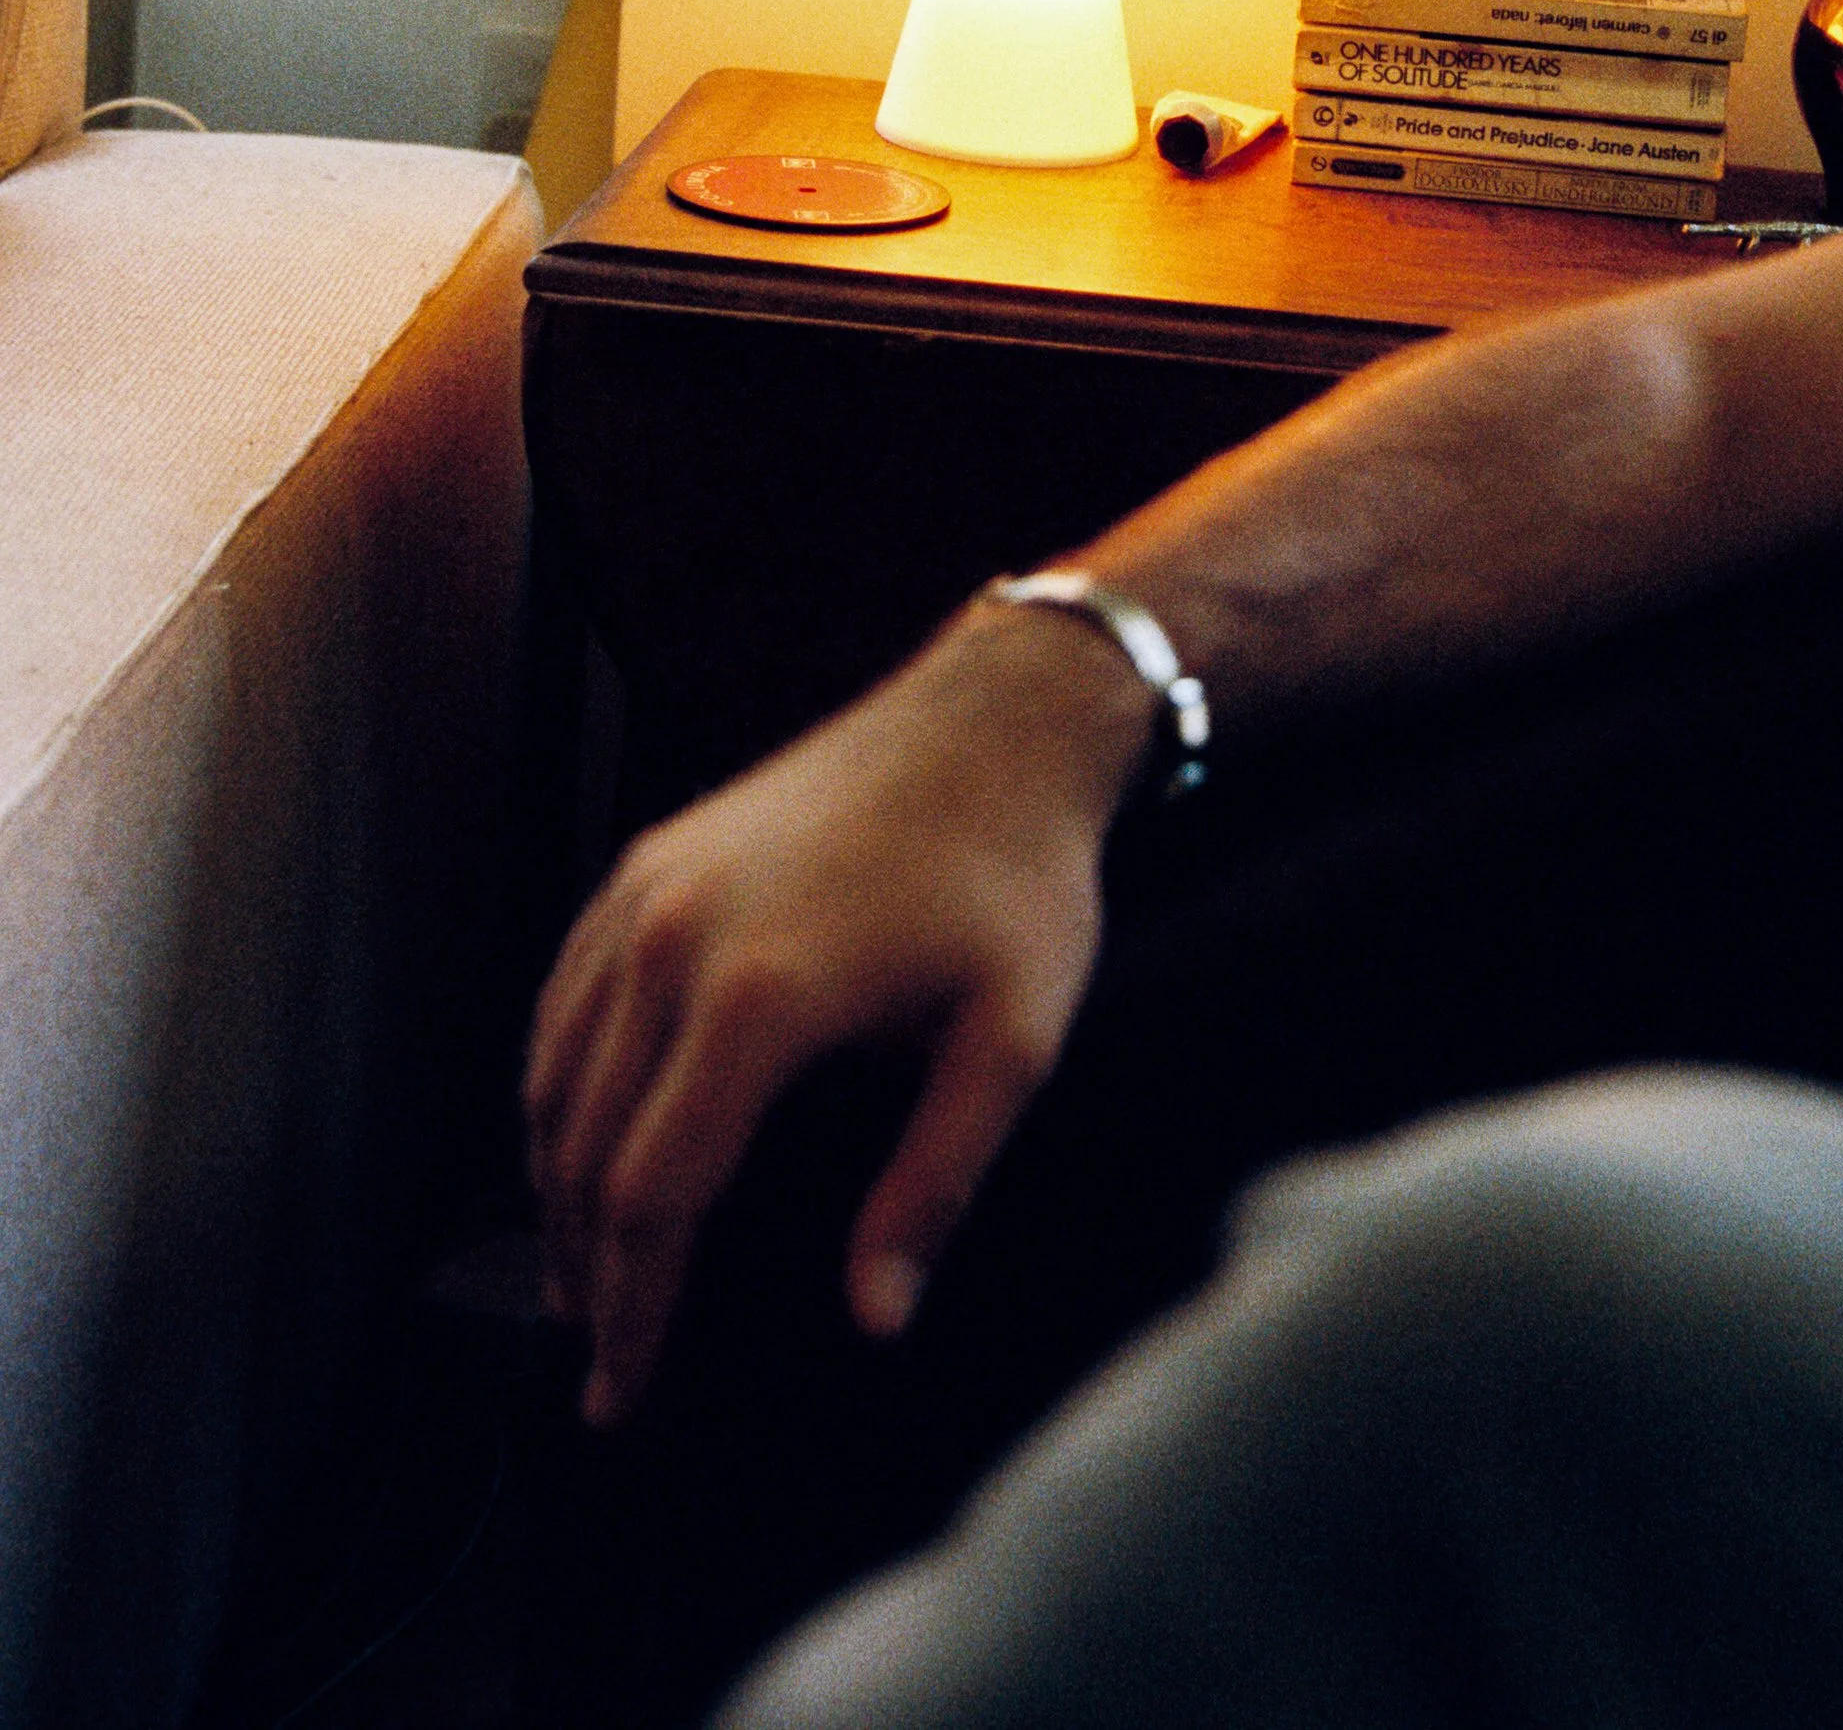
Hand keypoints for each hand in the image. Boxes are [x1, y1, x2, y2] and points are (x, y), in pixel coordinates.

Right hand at [524, 604, 1155, 1426]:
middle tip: (597, 1363)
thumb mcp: (1012, 1041)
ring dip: (553, 1189)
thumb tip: (876, 1315)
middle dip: (581, 1272)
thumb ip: (937, 1184)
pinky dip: (554, 1087)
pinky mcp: (648, 860)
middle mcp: (675, 939)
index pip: (654, 1195)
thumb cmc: (1016, 877)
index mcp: (760, 995)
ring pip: (552, 1073)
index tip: (622, 1396)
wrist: (994, 720)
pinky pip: (564, 995)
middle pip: (583, 1147)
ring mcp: (649, 890)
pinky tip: (579, 1140)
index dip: (632, 1313)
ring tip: (582, 1278)